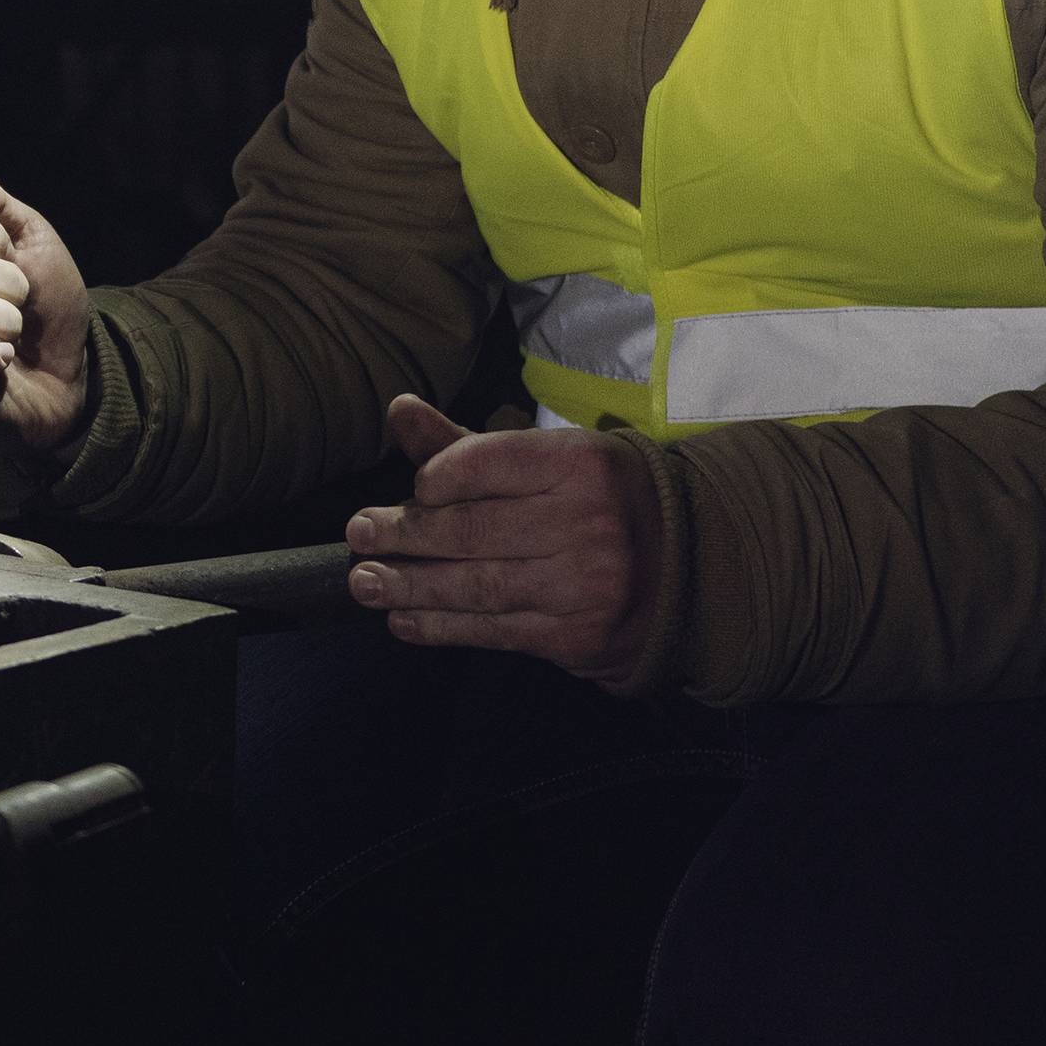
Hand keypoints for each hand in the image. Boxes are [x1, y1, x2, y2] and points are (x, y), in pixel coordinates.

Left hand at [344, 395, 665, 691]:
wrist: (687, 572)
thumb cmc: (600, 502)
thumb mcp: (550, 460)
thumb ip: (468, 444)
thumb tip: (398, 409)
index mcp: (578, 464)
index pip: (486, 464)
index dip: (438, 477)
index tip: (413, 490)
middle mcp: (584, 522)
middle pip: (473, 529)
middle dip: (406, 535)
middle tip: (359, 534)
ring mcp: (582, 585)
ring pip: (477, 585)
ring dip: (411, 586)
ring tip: (365, 581)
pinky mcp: (576, 637)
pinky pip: (494, 631)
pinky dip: (441, 627)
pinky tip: (404, 620)